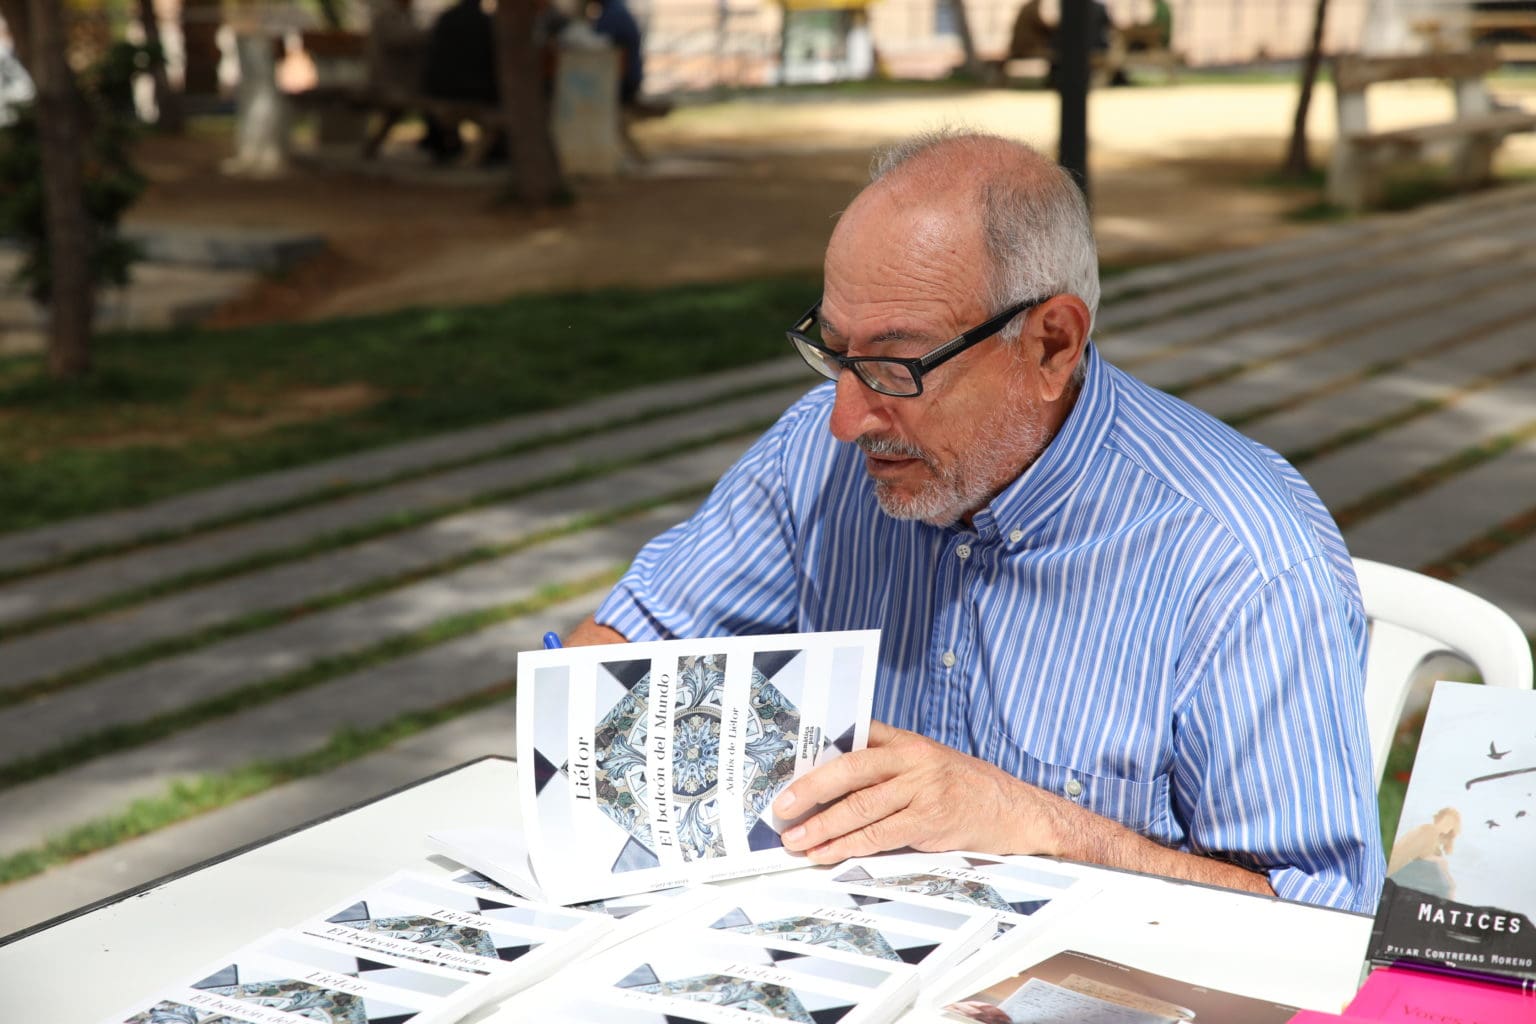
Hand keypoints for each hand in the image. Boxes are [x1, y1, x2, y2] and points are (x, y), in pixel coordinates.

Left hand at [770, 721, 1067, 862]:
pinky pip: (879, 835)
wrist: (1018, 811)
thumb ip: (889, 765)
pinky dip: (847, 846)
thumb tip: (831, 782)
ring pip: (860, 807)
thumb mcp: (929, 762)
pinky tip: (826, 854)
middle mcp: (913, 758)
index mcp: (907, 739)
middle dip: (810, 788)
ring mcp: (923, 789)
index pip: (855, 734)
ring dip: (822, 826)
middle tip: (782, 808)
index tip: (787, 764)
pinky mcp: (930, 821)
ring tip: (795, 840)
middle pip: (850, 768)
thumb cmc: (966, 788)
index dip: (818, 749)